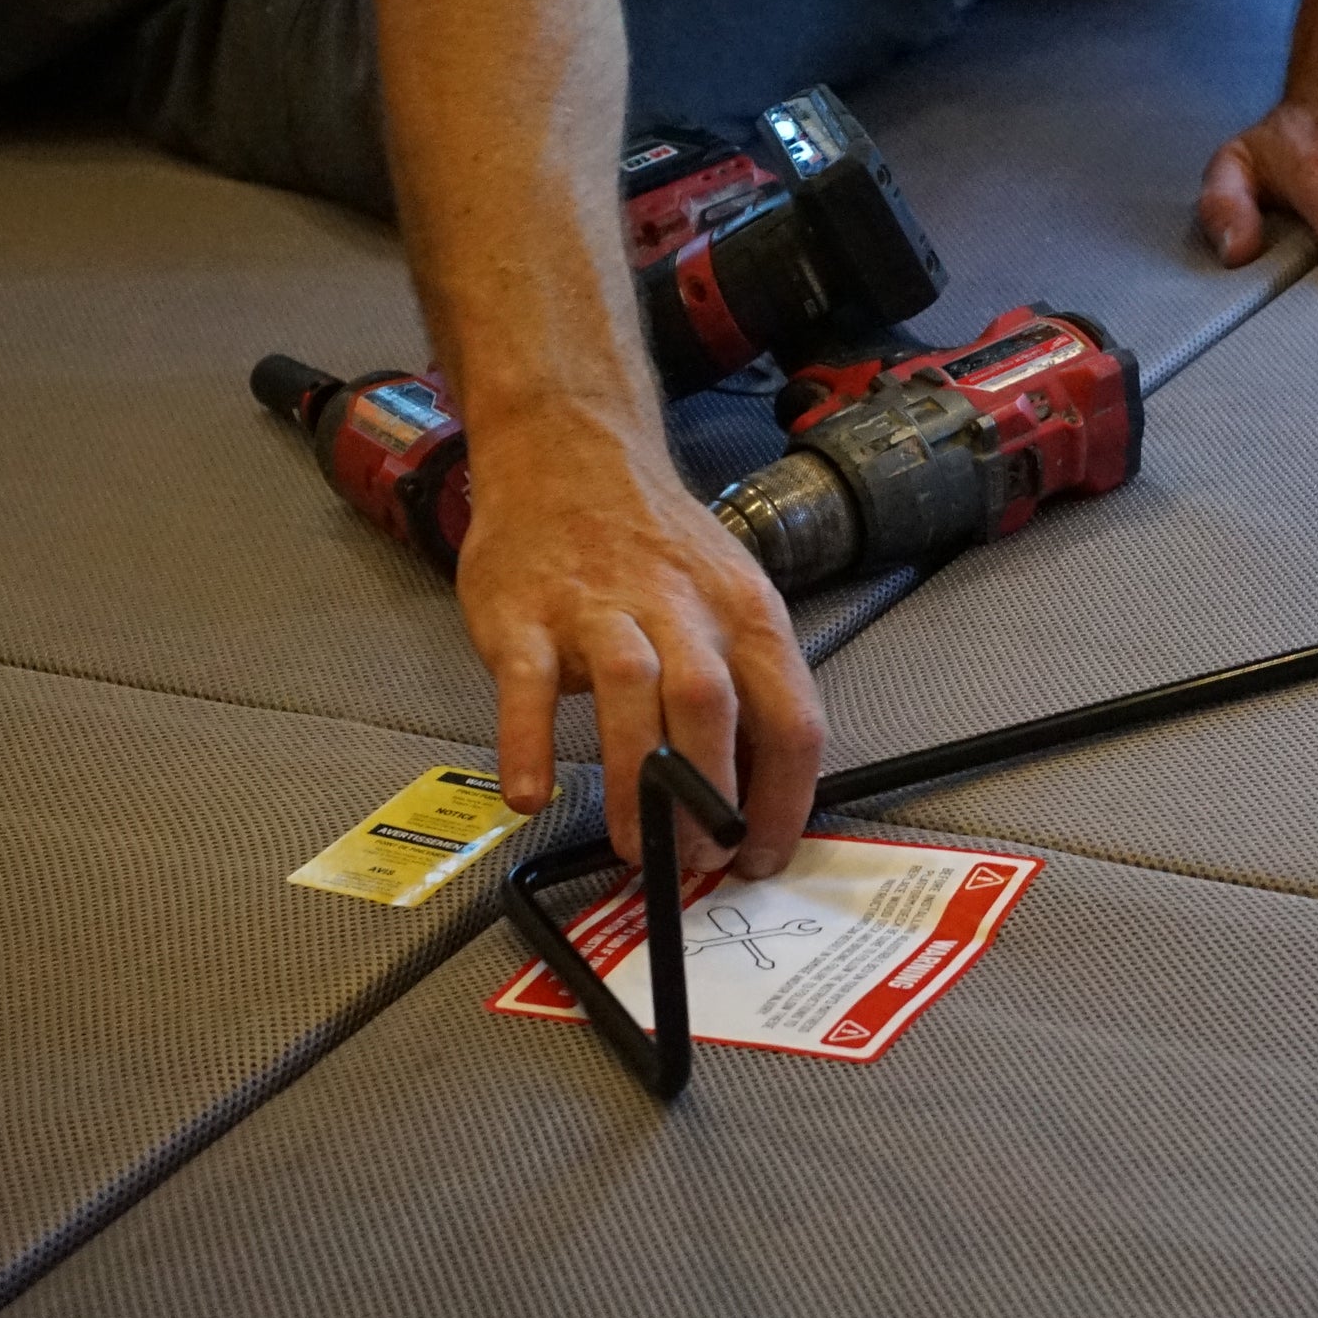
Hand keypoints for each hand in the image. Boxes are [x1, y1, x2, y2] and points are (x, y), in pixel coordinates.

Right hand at [455, 411, 825, 877]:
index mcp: (747, 616)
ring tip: (637, 850)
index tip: (760, 855)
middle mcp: (682, 610)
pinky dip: (528, 741)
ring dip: (638, 782)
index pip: (792, 718)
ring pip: (633, 692)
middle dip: (710, 799)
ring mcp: (600, 608)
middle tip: (695, 863)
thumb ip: (743, 689)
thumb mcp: (726, 602)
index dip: (782, 800)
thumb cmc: (654, 547)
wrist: (569, 454)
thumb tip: (758, 795)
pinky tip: (529, 794)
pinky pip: (528, 682)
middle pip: (713, 708)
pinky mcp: (525, 613)